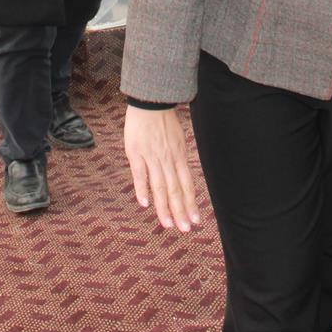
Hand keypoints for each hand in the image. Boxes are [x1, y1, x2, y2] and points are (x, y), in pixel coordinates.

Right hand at [123, 105, 200, 231]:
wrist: (151, 101)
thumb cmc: (163, 120)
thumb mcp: (178, 140)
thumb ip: (177, 159)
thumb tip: (179, 176)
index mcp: (179, 157)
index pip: (187, 185)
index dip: (191, 204)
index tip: (195, 221)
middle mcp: (168, 160)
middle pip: (175, 190)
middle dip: (181, 212)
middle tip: (185, 230)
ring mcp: (152, 157)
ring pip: (160, 187)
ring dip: (164, 207)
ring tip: (168, 225)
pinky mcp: (136, 153)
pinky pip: (140, 174)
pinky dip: (142, 189)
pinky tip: (145, 204)